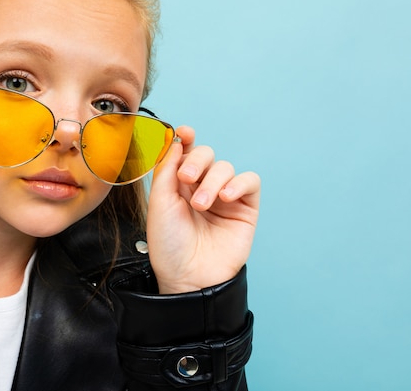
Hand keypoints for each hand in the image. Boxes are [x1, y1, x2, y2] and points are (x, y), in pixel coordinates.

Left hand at [146, 126, 260, 293]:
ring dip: (213, 181)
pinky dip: (238, 183)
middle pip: (206, 154)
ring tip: (202, 205)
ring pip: (226, 167)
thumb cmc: (170, 245)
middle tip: (187, 180)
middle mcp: (201, 188)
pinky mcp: (245, 208)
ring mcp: (224, 198)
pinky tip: (225, 197)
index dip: (186, 139)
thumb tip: (175, 139)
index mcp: (178, 185)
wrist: (189, 277)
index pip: (185, 152)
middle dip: (197, 161)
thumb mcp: (160, 203)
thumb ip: (166, 169)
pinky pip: (249, 181)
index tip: (184, 133)